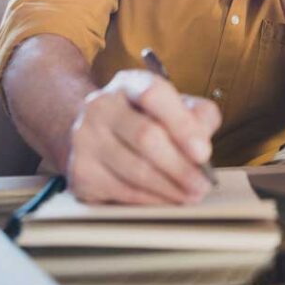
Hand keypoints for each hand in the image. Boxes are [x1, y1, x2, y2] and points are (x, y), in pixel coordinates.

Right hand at [66, 70, 221, 204]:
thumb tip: (202, 145)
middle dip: (180, 166)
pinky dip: (151, 200)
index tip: (203, 153)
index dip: (182, 124)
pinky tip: (167, 200)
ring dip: (169, 188)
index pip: (154, 94)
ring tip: (191, 195)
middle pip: (146, 136)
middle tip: (202, 184)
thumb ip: (198, 116)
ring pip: (135, 170)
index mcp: (129, 84)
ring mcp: (86, 139)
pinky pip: (122, 192)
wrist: (95, 132)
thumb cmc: (145, 119)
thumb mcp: (175, 106)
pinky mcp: (81, 171)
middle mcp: (102, 106)